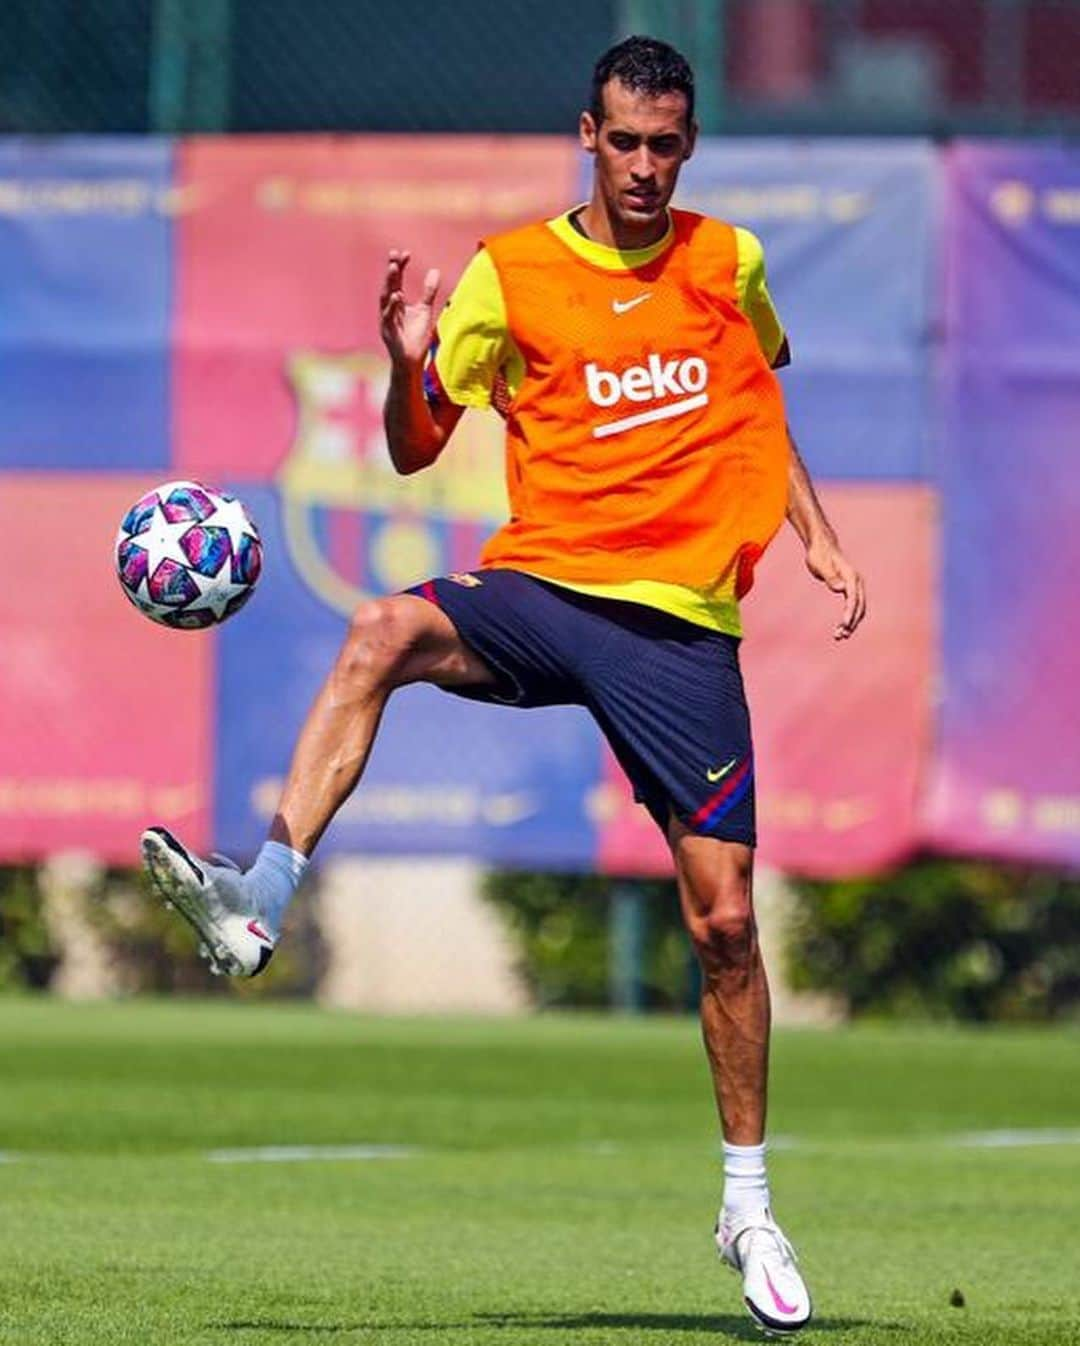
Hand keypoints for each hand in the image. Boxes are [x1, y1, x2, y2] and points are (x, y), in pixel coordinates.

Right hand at [378, 249, 440, 365]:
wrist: (412, 361)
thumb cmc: (416, 337)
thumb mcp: (425, 310)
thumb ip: (428, 291)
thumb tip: (434, 270)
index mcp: (396, 302)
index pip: (397, 280)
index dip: (400, 266)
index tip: (406, 253)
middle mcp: (389, 308)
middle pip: (389, 285)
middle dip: (391, 271)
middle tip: (394, 256)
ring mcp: (386, 320)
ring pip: (385, 298)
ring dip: (389, 283)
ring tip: (394, 268)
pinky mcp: (388, 332)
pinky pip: (388, 317)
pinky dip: (392, 306)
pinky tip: (397, 295)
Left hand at [805, 535, 866, 639]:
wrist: (821, 546)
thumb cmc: (819, 554)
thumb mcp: (820, 564)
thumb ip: (830, 577)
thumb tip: (841, 588)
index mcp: (851, 576)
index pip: (853, 597)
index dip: (850, 612)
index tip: (844, 625)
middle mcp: (856, 581)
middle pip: (858, 606)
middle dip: (851, 622)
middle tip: (840, 636)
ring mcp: (855, 585)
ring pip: (857, 608)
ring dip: (851, 623)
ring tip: (839, 636)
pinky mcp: (850, 589)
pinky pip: (852, 606)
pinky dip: (849, 617)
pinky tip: (841, 628)